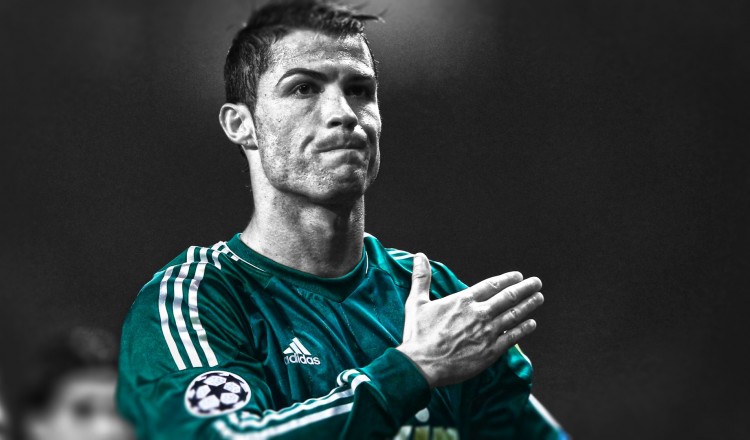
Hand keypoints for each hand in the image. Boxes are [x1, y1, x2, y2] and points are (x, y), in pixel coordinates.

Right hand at [396, 253, 543, 387]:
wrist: (422, 364)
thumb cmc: (418, 334)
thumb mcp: (417, 302)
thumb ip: (422, 278)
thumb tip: (419, 256)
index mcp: (463, 301)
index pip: (491, 285)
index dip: (506, 279)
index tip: (518, 275)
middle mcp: (479, 314)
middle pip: (508, 297)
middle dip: (525, 288)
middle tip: (537, 282)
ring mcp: (487, 332)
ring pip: (514, 315)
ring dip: (528, 305)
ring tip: (539, 298)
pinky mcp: (490, 351)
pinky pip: (512, 337)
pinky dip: (523, 329)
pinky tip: (531, 324)